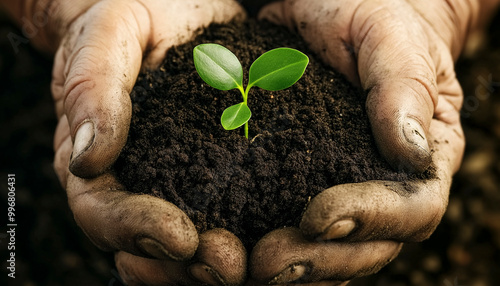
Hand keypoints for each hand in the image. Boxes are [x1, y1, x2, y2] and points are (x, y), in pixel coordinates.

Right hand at [47, 0, 246, 283]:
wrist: (172, 6)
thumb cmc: (130, 15)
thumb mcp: (108, 34)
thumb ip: (92, 86)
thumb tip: (87, 156)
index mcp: (97, 155)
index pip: (102, 210)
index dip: (135, 231)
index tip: (179, 237)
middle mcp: (135, 177)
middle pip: (143, 243)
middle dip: (182, 263)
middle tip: (227, 266)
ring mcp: (178, 178)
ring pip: (185, 241)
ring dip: (212, 262)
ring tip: (250, 265)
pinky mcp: (218, 169)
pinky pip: (227, 210)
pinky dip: (244, 235)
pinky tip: (273, 238)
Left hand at [250, 0, 472, 282]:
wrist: (335, 11)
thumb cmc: (372, 16)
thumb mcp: (389, 36)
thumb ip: (401, 86)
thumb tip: (410, 148)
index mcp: (425, 154)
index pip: (413, 206)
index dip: (369, 220)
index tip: (317, 216)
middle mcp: (387, 183)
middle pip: (368, 245)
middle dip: (320, 259)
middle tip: (268, 262)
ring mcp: (345, 190)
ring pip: (330, 251)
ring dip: (289, 268)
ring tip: (244, 268)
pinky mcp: (302, 185)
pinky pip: (292, 230)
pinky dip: (266, 247)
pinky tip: (232, 253)